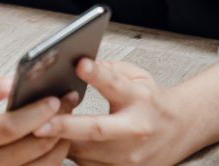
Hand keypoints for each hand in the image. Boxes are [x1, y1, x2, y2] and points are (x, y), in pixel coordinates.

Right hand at [0, 76, 67, 165]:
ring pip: (44, 164)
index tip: (54, 99)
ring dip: (62, 140)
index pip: (10, 128)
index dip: (36, 114)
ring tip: (69, 116)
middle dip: (57, 123)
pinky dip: (56, 152)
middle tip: (70, 101)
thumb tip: (13, 84)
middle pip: (33, 148)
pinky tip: (61, 133)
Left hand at [35, 58, 183, 164]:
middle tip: (38, 124)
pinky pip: (86, 164)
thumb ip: (107, 69)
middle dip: (65, 127)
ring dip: (60, 140)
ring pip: (84, 151)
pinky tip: (58, 140)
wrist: (180, 130)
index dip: (97, 74)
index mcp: (140, 99)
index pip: (116, 84)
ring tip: (40, 128)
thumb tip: (74, 63)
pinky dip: (70, 152)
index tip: (79, 64)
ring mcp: (130, 156)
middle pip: (97, 130)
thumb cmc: (150, 100)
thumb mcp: (135, 76)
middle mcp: (136, 129)